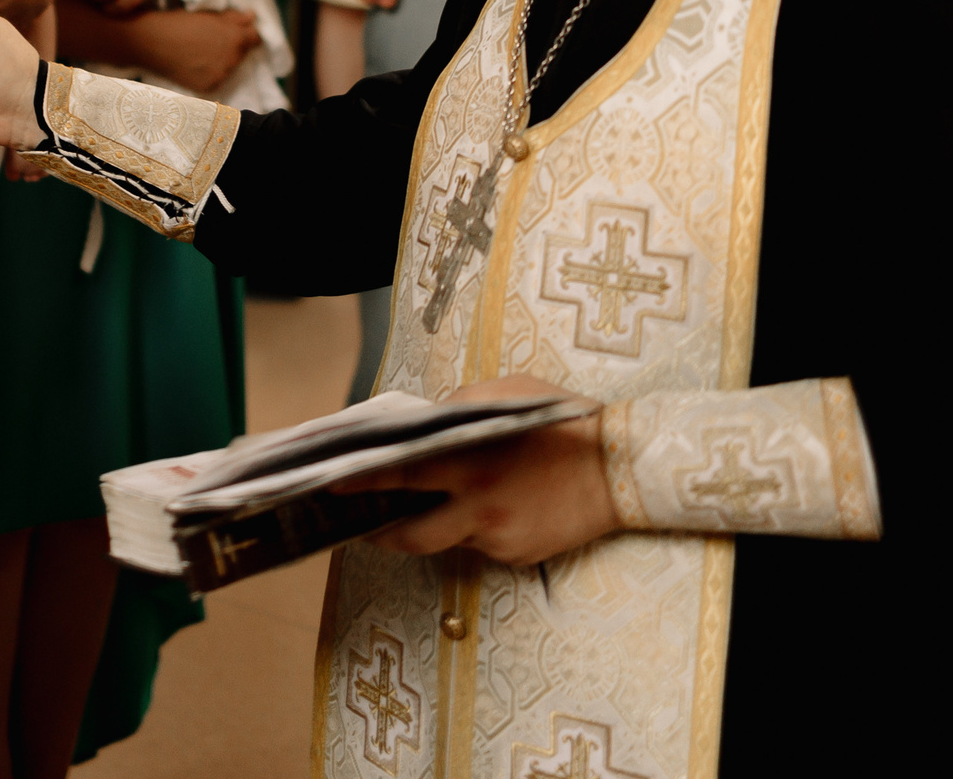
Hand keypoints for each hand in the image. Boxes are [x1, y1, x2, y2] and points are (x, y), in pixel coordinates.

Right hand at [122, 8, 262, 94]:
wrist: (151, 42)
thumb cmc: (178, 23)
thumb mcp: (208, 15)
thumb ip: (233, 18)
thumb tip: (252, 18)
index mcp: (235, 38)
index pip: (255, 39)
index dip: (246, 34)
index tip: (235, 32)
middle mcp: (232, 59)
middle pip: (242, 53)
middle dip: (231, 47)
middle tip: (210, 41)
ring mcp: (221, 75)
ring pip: (229, 67)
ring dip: (221, 61)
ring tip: (200, 53)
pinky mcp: (208, 87)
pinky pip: (217, 79)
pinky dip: (210, 73)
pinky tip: (194, 64)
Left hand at [337, 376, 614, 567]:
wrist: (622, 470)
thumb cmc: (561, 423)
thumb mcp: (506, 396)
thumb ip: (459, 407)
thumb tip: (424, 422)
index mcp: (469, 463)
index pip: (400, 477)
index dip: (361, 484)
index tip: (330, 487)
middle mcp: (478, 508)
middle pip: (411, 533)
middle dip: (380, 531)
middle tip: (362, 523)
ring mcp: (498, 538)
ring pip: (449, 539)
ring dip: (435, 525)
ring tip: (427, 509)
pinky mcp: (517, 556)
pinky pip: (483, 545)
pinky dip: (478, 529)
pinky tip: (494, 509)